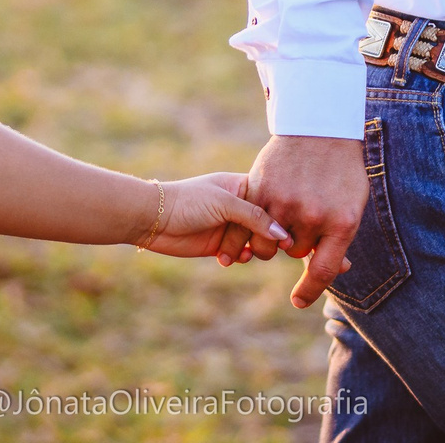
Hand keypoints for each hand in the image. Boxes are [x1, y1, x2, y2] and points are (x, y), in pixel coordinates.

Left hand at [138, 172, 292, 259]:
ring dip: (251, 250)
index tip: (289, 230)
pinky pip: (242, 254)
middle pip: (267, 224)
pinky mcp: (220, 244)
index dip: (281, 214)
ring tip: (241, 253)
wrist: (155, 219)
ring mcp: (230, 226)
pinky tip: (227, 258)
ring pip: (256, 241)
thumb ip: (255, 217)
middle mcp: (239, 205)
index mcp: (243, 186)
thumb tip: (283, 234)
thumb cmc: (189, 201)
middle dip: (265, 237)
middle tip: (261, 246)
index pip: (272, 198)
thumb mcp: (224, 203)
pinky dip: (240, 257)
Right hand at [218, 135, 365, 308]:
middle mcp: (313, 216)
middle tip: (297, 223)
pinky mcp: (262, 189)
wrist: (320, 126)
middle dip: (295, 243)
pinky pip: (251, 224)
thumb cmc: (342, 168)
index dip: (308, 291)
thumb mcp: (352, 203)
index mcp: (341, 223)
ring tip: (277, 218)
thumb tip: (342, 269)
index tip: (297, 301)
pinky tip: (245, 234)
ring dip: (272, 236)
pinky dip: (248, 232)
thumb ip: (341, 236)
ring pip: (270, 242)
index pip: (322, 271)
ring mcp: (285, 202)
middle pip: (294, 252)